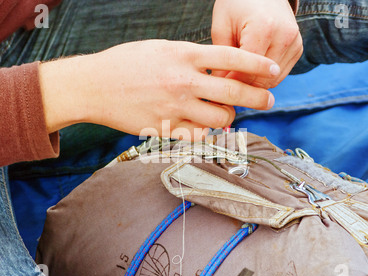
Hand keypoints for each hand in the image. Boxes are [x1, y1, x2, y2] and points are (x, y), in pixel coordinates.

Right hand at [39, 40, 279, 140]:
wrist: (94, 85)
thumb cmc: (126, 62)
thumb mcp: (161, 48)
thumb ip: (191, 57)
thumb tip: (217, 67)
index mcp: (184, 54)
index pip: (233, 56)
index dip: (258, 63)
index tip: (274, 69)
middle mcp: (184, 81)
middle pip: (234, 91)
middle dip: (258, 97)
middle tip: (269, 100)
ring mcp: (176, 107)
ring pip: (220, 118)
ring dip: (229, 116)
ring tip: (225, 113)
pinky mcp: (166, 127)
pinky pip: (199, 136)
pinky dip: (207, 133)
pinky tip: (203, 127)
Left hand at [212, 0, 302, 88]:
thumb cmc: (237, 5)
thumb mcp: (221, 25)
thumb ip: (221, 57)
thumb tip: (218, 85)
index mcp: (264, 28)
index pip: (248, 70)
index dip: (231, 83)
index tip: (217, 90)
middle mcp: (284, 36)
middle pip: (262, 79)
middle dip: (243, 87)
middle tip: (225, 90)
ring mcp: (295, 43)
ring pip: (272, 81)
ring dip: (254, 84)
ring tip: (237, 77)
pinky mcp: (298, 49)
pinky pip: (279, 76)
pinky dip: (264, 78)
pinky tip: (251, 70)